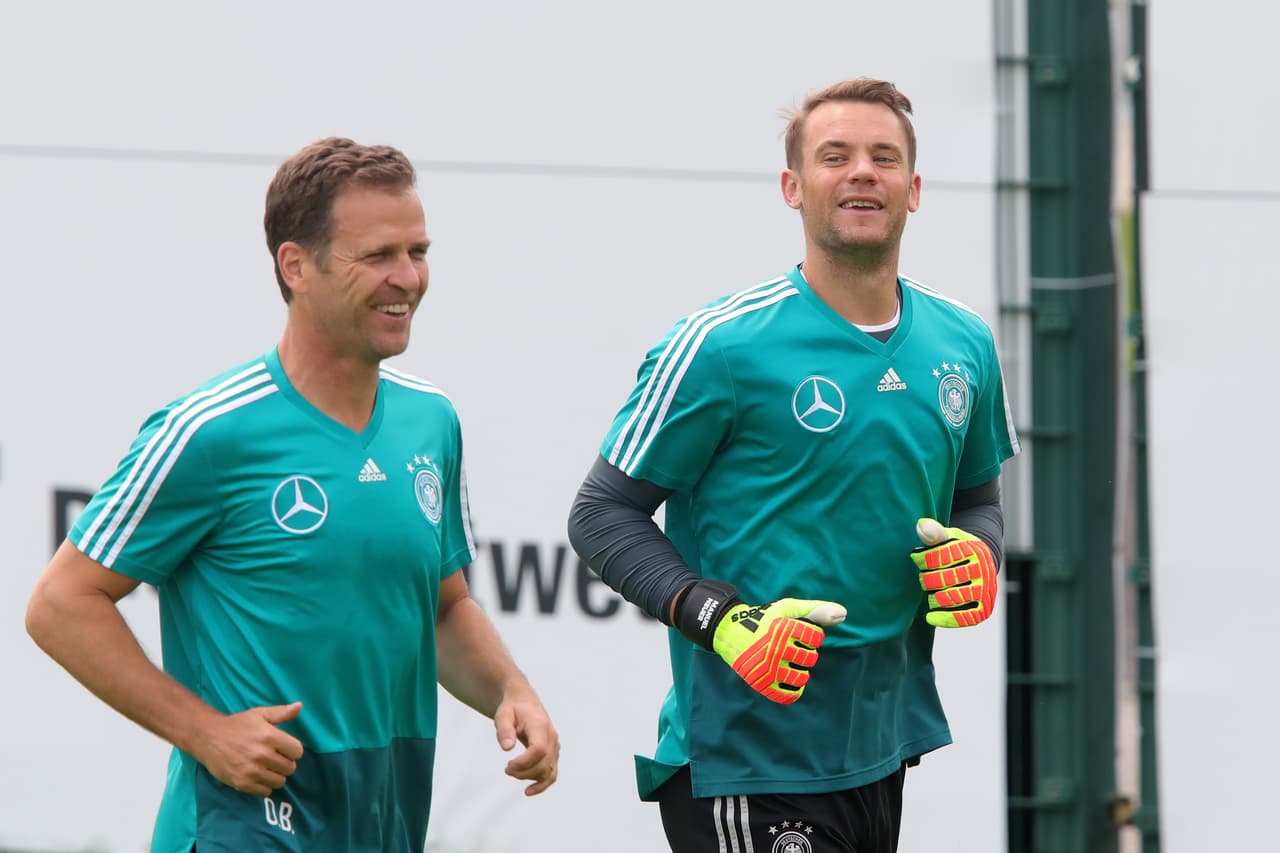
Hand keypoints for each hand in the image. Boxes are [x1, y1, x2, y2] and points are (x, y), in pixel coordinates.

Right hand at [193, 701, 304, 795]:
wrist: (208, 738)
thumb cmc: (237, 725)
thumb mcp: (260, 714)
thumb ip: (281, 712)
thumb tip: (300, 706)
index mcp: (269, 736)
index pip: (297, 751)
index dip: (292, 750)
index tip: (284, 748)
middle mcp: (262, 755)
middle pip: (290, 768)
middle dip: (285, 763)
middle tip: (274, 758)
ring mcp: (252, 771)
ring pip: (280, 782)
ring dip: (276, 775)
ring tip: (266, 767)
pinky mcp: (242, 783)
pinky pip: (265, 792)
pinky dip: (264, 786)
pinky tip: (258, 776)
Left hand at [494, 688, 558, 795]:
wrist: (523, 702)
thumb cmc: (512, 708)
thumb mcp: (503, 715)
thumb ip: (504, 730)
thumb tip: (507, 748)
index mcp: (540, 725)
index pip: (539, 749)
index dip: (524, 762)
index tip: (508, 766)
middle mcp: (551, 736)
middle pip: (544, 763)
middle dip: (523, 772)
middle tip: (506, 769)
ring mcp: (554, 746)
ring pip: (549, 771)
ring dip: (530, 778)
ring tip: (512, 772)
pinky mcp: (552, 753)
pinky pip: (552, 773)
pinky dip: (542, 784)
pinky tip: (528, 791)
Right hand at [711, 599, 845, 703]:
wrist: (729, 632)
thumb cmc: (763, 618)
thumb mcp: (787, 608)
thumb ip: (816, 610)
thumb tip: (843, 614)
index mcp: (782, 629)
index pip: (816, 637)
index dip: (812, 635)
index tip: (801, 633)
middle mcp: (775, 649)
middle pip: (810, 658)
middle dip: (806, 652)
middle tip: (792, 647)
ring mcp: (768, 669)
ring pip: (802, 677)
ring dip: (801, 671)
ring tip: (790, 663)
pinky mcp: (761, 683)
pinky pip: (787, 695)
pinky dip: (793, 690)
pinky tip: (790, 681)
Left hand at [911, 518, 997, 627]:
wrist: (981, 564)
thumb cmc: (958, 550)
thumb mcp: (948, 537)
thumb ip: (934, 532)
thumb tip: (921, 525)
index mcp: (972, 550)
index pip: (940, 557)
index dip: (923, 559)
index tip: (917, 558)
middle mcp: (982, 570)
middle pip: (943, 579)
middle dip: (927, 580)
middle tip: (924, 578)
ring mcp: (984, 590)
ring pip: (951, 598)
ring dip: (933, 598)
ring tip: (929, 593)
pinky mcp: (984, 608)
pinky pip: (965, 618)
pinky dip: (946, 619)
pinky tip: (930, 617)